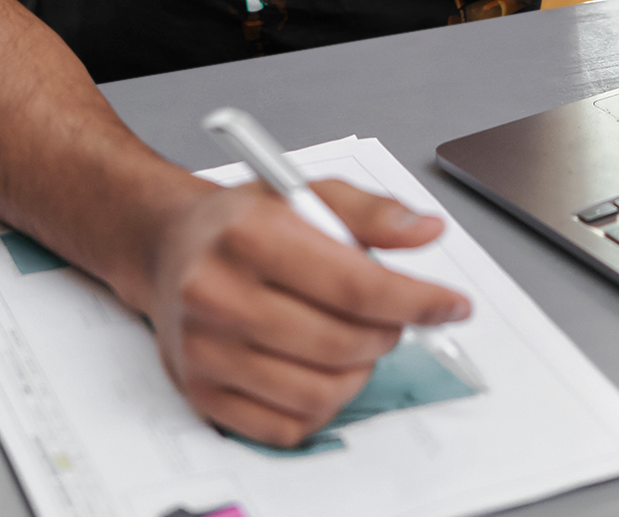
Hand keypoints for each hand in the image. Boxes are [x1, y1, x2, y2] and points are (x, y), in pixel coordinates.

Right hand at [144, 176, 470, 447]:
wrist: (169, 246)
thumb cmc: (241, 221)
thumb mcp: (308, 192)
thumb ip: (373, 211)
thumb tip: (425, 231)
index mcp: (250, 234)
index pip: (354, 284)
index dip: (415, 299)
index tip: (449, 303)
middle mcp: (220, 294)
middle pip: (341, 342)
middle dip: (389, 332)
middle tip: (396, 315)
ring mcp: (207, 350)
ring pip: (320, 392)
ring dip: (360, 371)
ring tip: (357, 339)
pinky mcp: (202, 393)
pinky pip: (286, 427)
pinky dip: (323, 405)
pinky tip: (323, 369)